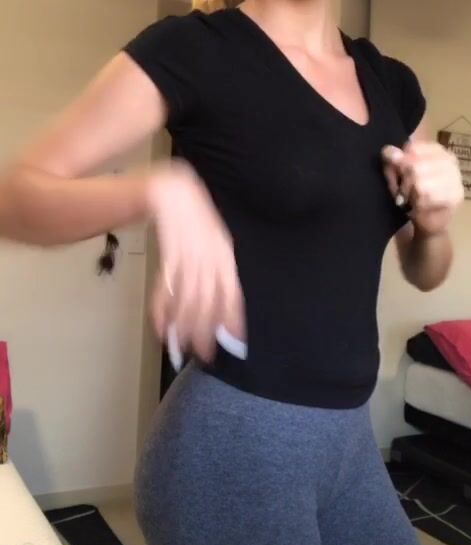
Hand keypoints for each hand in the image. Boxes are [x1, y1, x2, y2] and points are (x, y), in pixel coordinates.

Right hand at [147, 160, 244, 362]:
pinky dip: (162, 307)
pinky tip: (161, 325)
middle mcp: (208, 256)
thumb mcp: (216, 242)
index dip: (233, 316)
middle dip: (205, 329)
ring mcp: (186, 255)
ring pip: (187, 297)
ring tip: (182, 346)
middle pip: (208, 299)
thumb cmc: (196, 220)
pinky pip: (165, 286)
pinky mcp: (167, 254)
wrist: (172, 191)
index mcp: (224, 254)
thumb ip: (220, 271)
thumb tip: (225, 306)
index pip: (232, 291)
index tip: (236, 340)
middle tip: (204, 353)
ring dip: (184, 324)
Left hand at [381, 141, 463, 236]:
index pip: (412, 147)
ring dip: (410, 193)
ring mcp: (455, 177)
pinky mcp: (455, 196)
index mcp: (436, 150)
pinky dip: (418, 203)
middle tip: (406, 192)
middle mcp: (449, 160)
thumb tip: (390, 152)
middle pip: (413, 165)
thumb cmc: (413, 195)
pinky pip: (426, 195)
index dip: (399, 162)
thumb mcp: (397, 175)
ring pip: (419, 180)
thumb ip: (393, 161)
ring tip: (413, 199)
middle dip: (404, 181)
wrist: (431, 223)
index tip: (400, 174)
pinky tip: (421, 206)